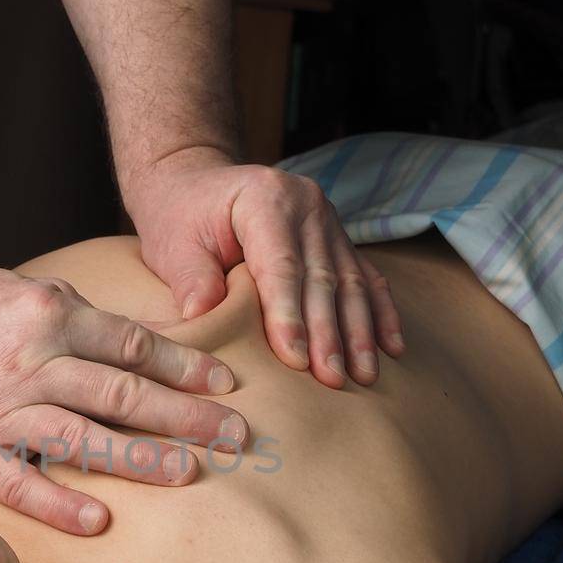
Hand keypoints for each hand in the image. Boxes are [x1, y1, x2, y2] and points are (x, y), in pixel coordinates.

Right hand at [0, 259, 247, 534]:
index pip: (134, 346)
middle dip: (185, 415)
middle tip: (236, 436)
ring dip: (140, 457)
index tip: (227, 386)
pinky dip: (59, 501)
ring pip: (81, 436)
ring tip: (189, 473)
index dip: (186, 367)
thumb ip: (82, 321)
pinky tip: (100, 521)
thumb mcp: (26, 293)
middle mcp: (30, 362)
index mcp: (50, 317)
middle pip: (122, 392)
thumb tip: (146, 347)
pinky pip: (20, 482)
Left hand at [122, 145, 404, 388]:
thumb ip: (190, 278)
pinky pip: (366, 277)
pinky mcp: (337, 237)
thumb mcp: (172, 243)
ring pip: (351, 281)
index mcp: (265, 198)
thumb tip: (202, 315)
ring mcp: (327, 219)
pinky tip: (391, 348)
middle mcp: (306, 204)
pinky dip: (378, 314)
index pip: (282, 266)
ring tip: (364, 376)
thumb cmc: (180, 217)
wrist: (196, 182)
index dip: (290, 315)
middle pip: (323, 277)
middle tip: (334, 380)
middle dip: (329, 333)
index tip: (295, 360)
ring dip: (359, 332)